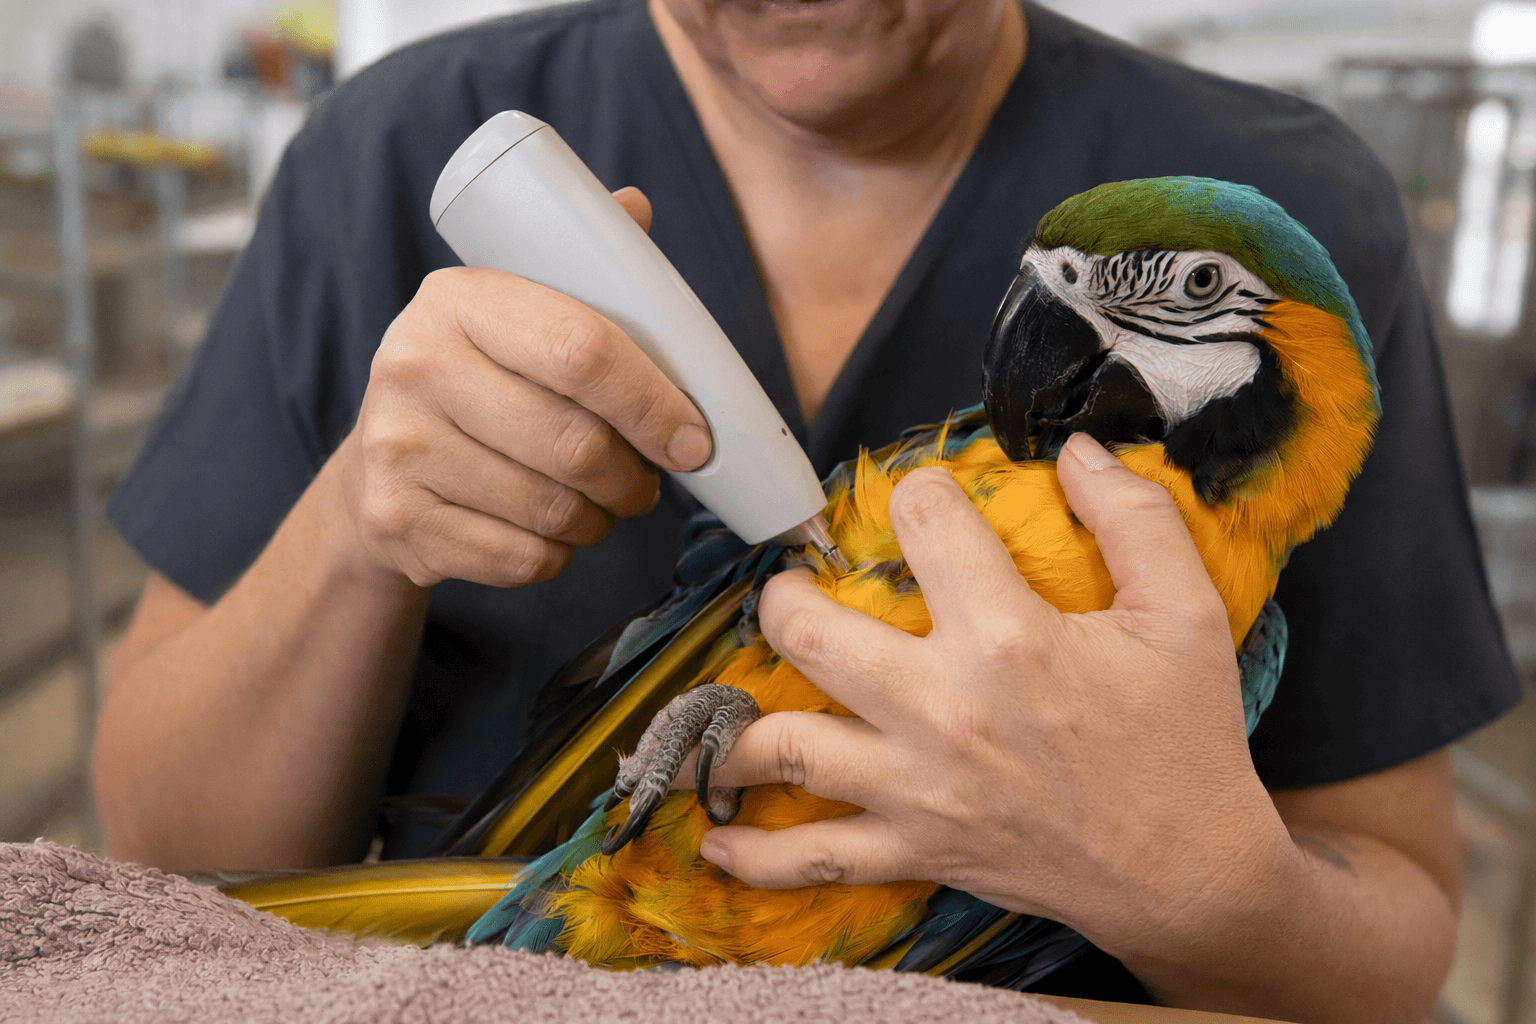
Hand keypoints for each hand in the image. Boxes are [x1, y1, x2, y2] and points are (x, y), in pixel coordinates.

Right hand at [334, 188, 711, 588]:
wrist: (378, 471)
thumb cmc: (480, 383)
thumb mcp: (516, 313)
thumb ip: (580, 268)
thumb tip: (635, 208)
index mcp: (458, 298)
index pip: (582, 351)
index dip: (654, 402)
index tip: (695, 439)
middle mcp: (413, 365)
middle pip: (574, 444)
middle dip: (634, 476)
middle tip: (648, 481)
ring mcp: (396, 449)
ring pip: (553, 510)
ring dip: (599, 519)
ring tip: (598, 502)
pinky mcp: (397, 523)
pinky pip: (521, 559)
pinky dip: (556, 555)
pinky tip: (548, 530)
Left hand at [690, 432, 1292, 958]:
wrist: (1188, 874)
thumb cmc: (1185, 741)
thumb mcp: (1185, 614)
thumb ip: (1135, 518)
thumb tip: (1078, 449)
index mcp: (1006, 638)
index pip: (924, 523)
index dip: (921, 493)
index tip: (925, 502)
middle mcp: (941, 709)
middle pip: (808, 632)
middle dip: (783, 597)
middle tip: (791, 590)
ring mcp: (915, 787)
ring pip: (785, 748)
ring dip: (735, 725)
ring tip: (720, 703)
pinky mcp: (913, 850)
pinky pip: (812, 859)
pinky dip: (753, 857)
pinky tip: (713, 842)